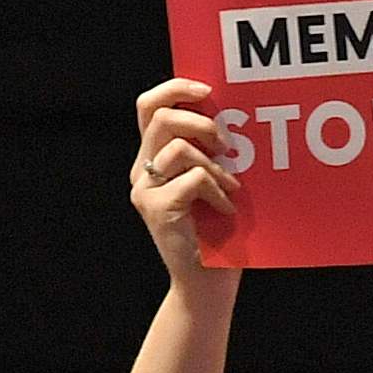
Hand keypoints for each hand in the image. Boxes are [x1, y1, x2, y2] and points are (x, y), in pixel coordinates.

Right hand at [128, 76, 239, 286]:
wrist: (207, 283)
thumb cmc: (217, 231)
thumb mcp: (213, 180)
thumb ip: (209, 150)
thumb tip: (228, 113)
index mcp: (152, 159)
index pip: (149, 106)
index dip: (175, 89)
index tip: (207, 89)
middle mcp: (141, 172)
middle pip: (160, 117)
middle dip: (201, 121)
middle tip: (226, 143)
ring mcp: (144, 190)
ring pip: (179, 147)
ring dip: (215, 164)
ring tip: (231, 186)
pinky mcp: (155, 208)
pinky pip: (193, 178)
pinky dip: (218, 191)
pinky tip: (227, 210)